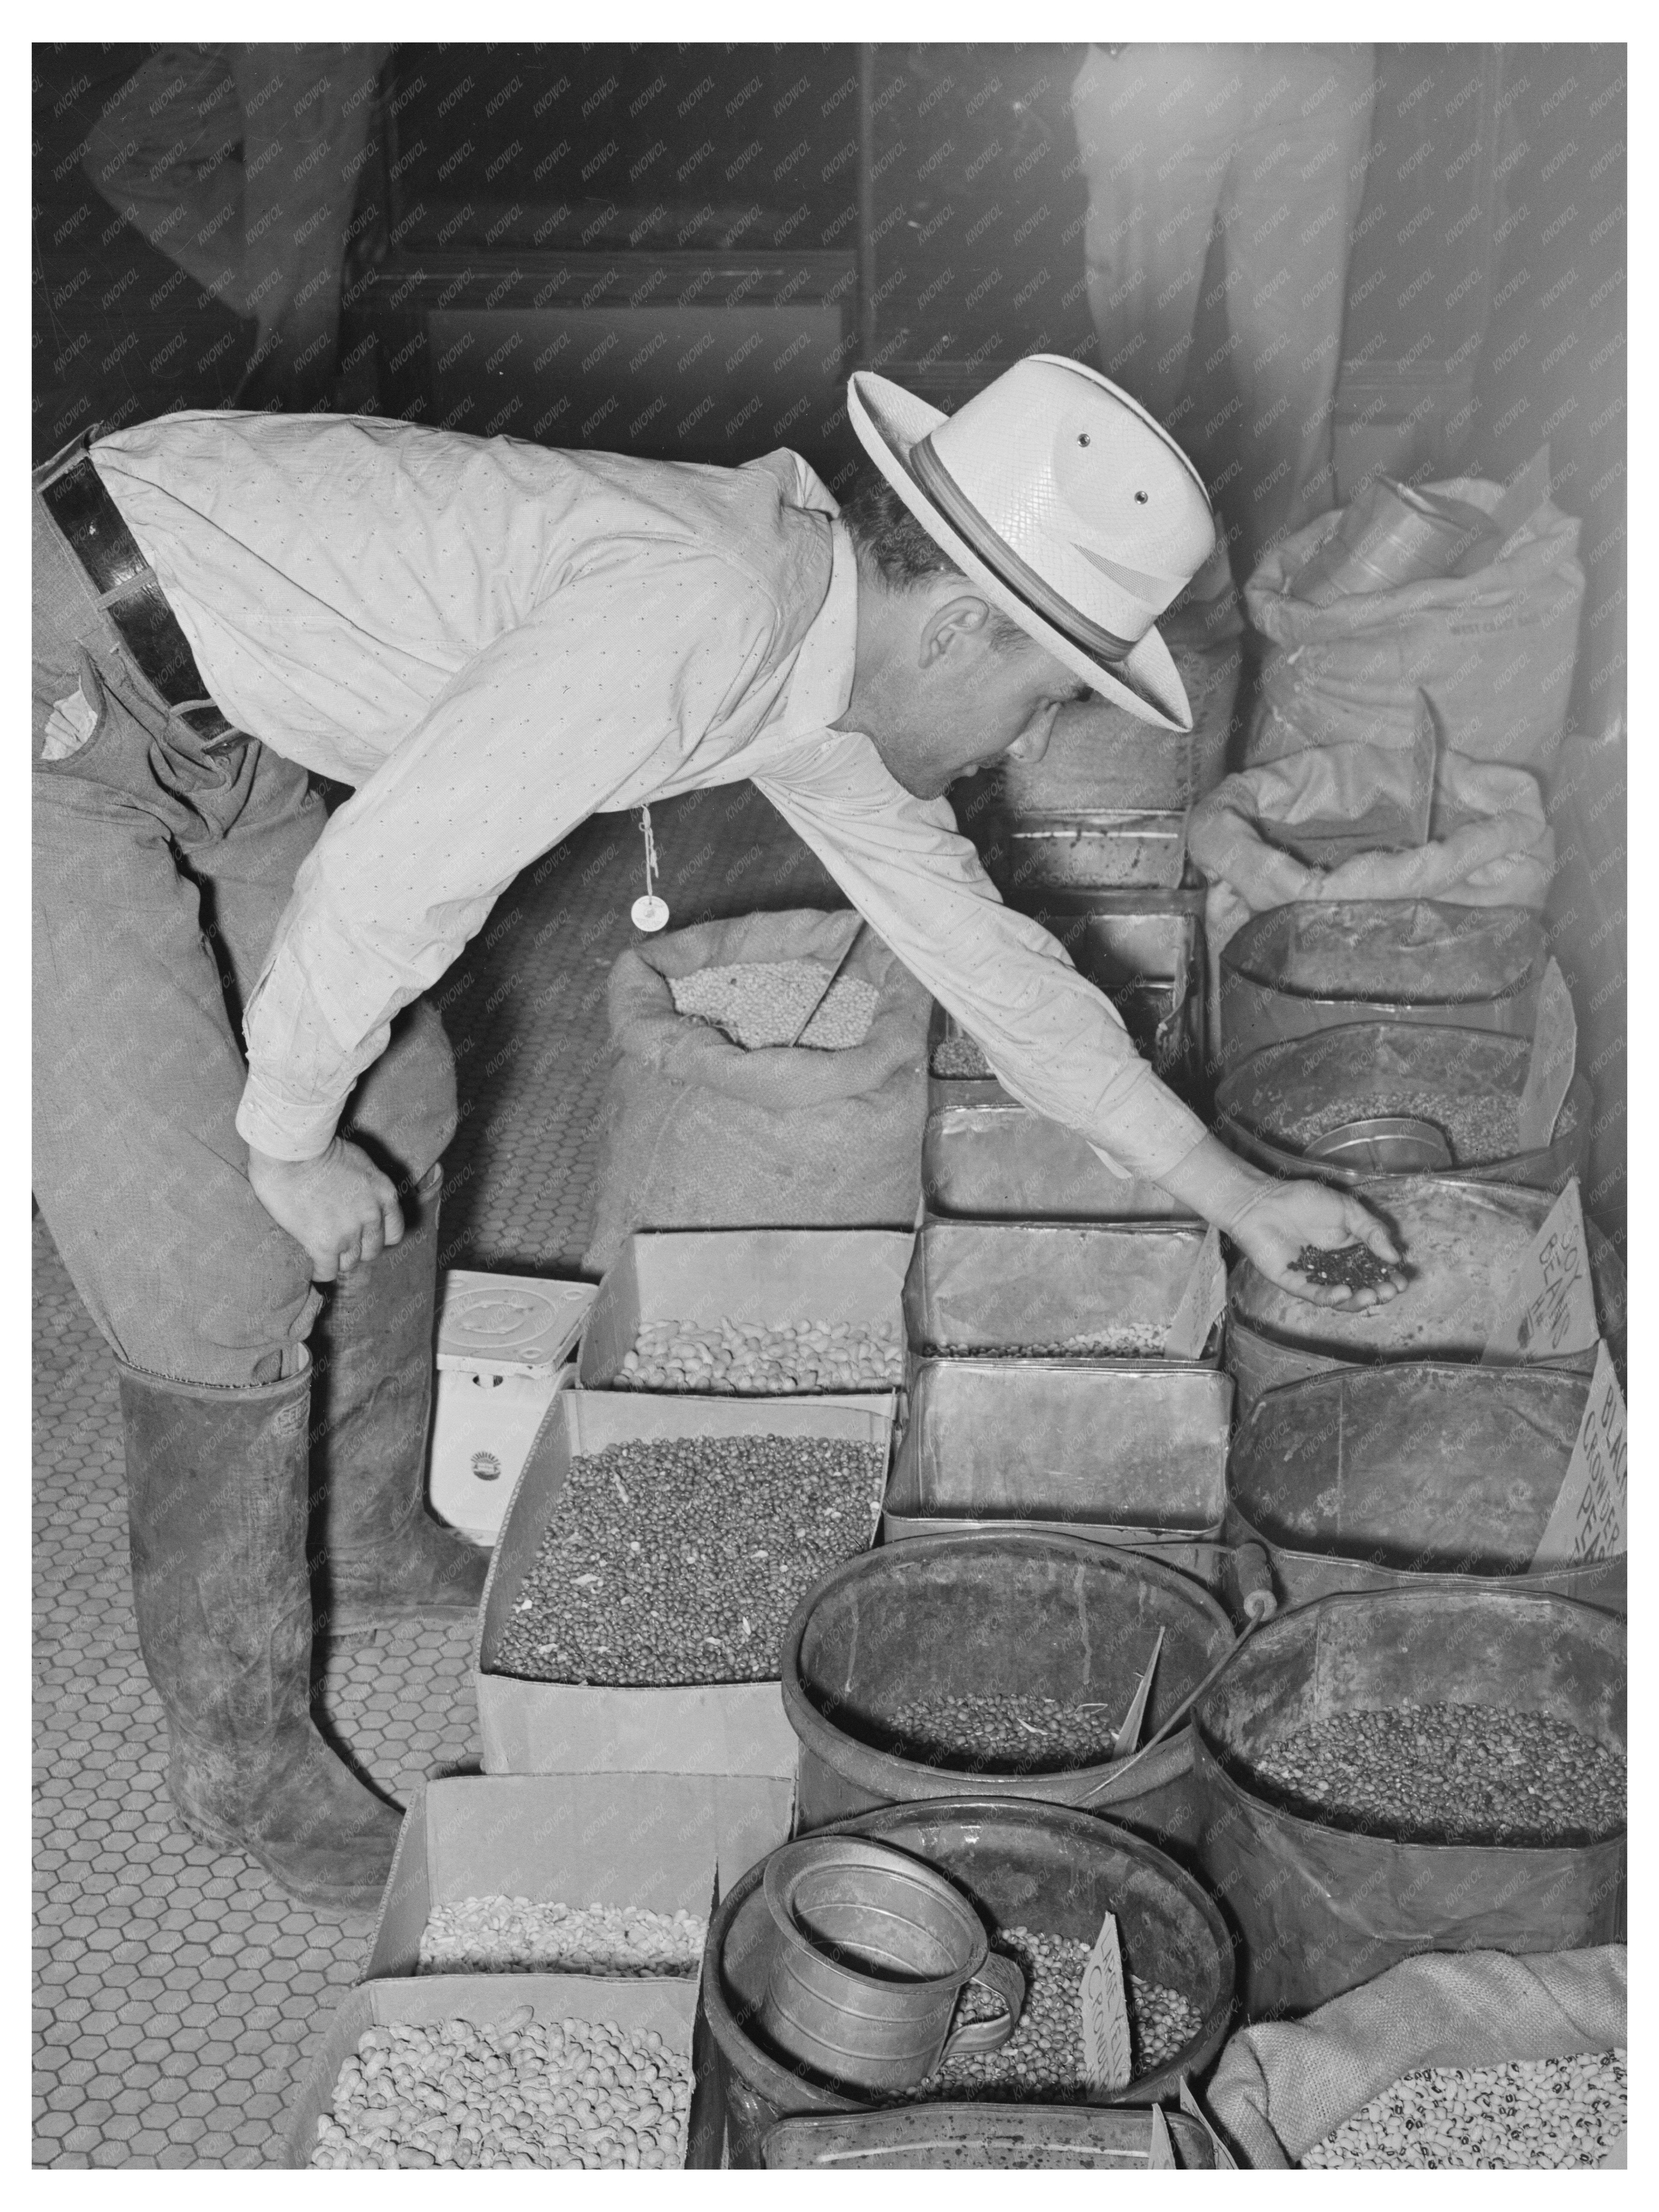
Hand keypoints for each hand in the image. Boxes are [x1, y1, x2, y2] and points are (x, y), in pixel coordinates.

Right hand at [247, 1137, 403, 1282]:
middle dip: (356, 1248)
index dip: (376, 1235)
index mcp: (384, 1194)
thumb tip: (357, 1197)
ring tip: (320, 1248)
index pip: (394, 1232)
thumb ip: (366, 1187)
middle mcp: (372, 1216)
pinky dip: (319, 1269)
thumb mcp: (359, 1163)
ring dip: (336, 1259)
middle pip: (372, 1251)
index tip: (362, 1233)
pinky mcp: (324, 1244)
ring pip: (350, 1263)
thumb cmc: (318, 1148)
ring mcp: (349, 1232)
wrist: (292, 1150)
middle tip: (336, 1239)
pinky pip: (327, 1271)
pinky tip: (309, 1260)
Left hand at [1227, 1178, 1406, 1308]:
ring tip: (1371, 1296)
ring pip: (1340, 1297)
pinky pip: (1314, 1294)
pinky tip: (1343, 1293)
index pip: (1375, 1269)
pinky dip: (1329, 1297)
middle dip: (1378, 1292)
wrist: (1262, 1200)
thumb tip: (1396, 1256)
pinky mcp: (1294, 1283)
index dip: (1389, 1277)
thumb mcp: (1346, 1209)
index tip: (1402, 1281)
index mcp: (1350, 1250)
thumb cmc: (1303, 1199)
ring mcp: (1315, 1277)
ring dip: (1357, 1300)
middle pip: (1360, 1287)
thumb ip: (1371, 1231)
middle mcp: (1334, 1267)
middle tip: (1389, 1292)